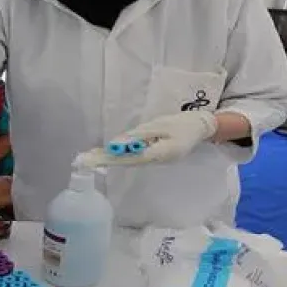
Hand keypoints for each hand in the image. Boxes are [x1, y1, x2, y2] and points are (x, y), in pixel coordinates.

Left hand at [78, 111, 217, 166]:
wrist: (202, 127)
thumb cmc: (182, 123)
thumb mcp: (159, 125)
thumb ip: (137, 136)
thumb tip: (116, 145)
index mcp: (159, 154)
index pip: (128, 159)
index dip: (109, 159)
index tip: (91, 159)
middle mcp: (156, 161)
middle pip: (127, 162)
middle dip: (105, 161)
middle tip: (84, 161)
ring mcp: (157, 160)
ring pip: (130, 161)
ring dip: (112, 159)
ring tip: (92, 157)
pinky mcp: (157, 156)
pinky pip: (136, 157)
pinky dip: (122, 156)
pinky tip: (111, 154)